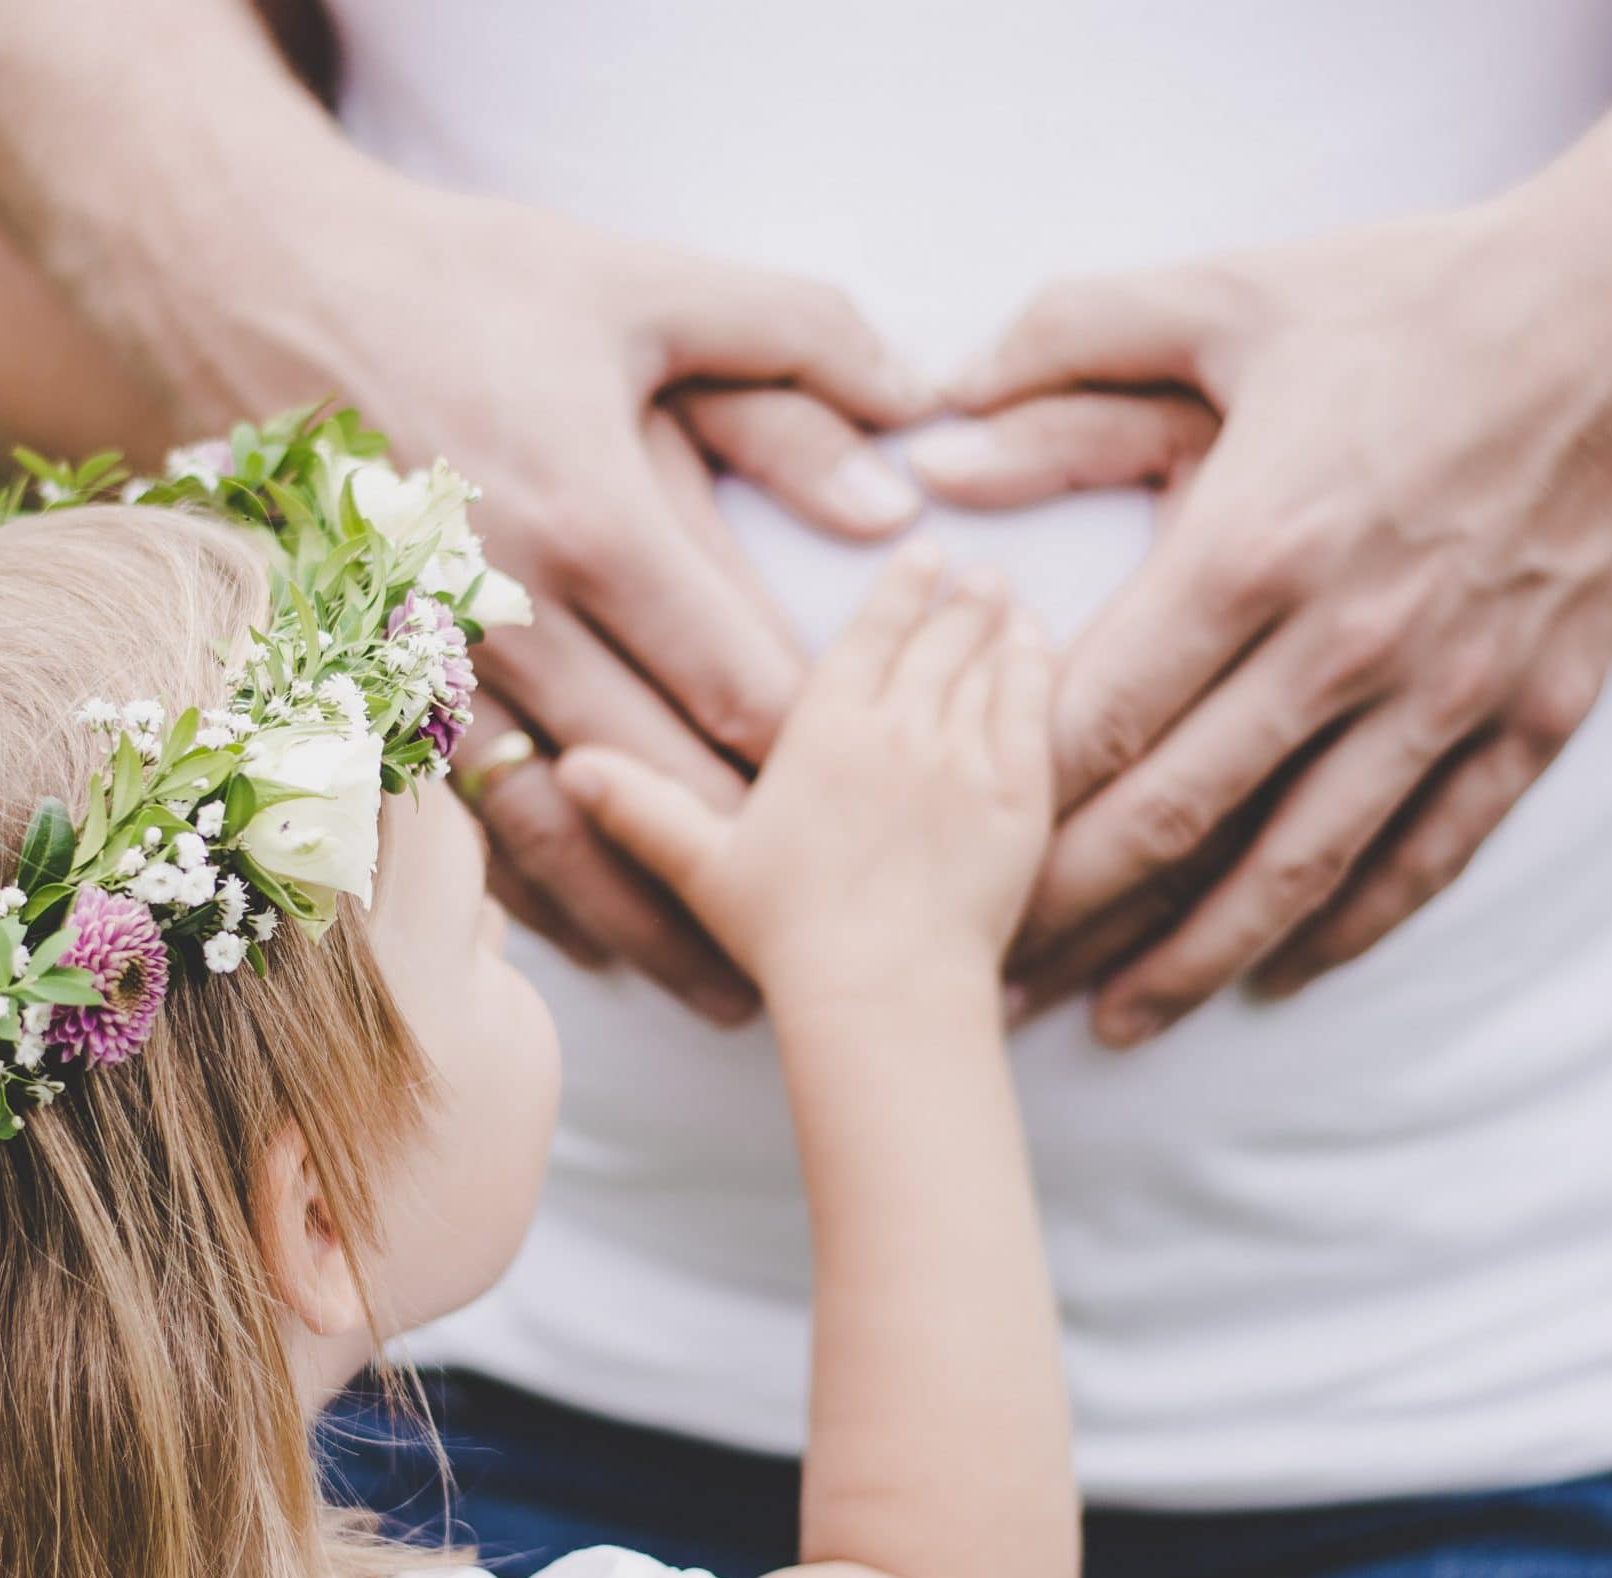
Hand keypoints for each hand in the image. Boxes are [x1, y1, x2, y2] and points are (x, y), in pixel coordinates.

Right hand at [158, 171, 930, 1019]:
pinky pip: (463, 819)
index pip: (736, 680)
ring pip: (557, 829)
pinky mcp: (379, 680)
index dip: (818, 759)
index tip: (889, 814)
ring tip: (726, 993)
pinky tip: (593, 944)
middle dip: (749, 869)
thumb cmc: (465, 285)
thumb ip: (797, 348)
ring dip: (644, 917)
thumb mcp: (643, 290)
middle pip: (659, 782)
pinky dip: (531, 893)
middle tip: (837, 941)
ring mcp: (437, 661)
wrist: (256, 290)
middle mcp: (515, 615)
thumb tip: (912, 451)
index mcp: (596, 520)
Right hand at [556, 545, 1053, 995]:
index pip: (868, 636)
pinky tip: (1040, 648)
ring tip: (1009, 597)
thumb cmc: (789, 940)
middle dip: (957, 600)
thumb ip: (644, 808)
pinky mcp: (1017, 798)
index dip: (897, 591)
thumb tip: (570, 767)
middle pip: (934, 642)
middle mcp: (896, 728)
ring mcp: (962, 758)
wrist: (882, 992)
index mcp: (822, 731)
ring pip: (985, 666)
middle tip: (976, 570)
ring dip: (999, 626)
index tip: (921, 551)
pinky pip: (1033, 711)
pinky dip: (1038, 671)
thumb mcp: (705, 868)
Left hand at [941, 200, 1611, 1043]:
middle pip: (1176, 819)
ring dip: (1195, 957)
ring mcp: (1449, 690)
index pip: (1100, 722)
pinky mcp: (1535, 711)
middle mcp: (1346, 642)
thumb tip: (931, 414)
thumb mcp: (1228, 294)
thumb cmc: (1419, 293)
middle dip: (1071, 915)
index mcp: (1252, 547)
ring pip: (1297, 867)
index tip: (946, 863)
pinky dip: (1350, 926)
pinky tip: (1280, 976)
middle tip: (996, 981)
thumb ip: (1064, 344)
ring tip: (1112, 1021)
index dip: (1010, 812)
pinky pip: (1429, 852)